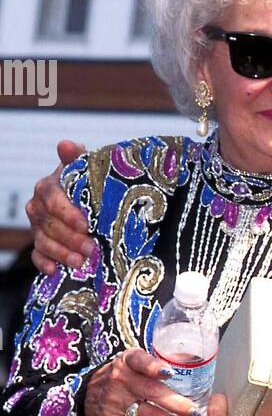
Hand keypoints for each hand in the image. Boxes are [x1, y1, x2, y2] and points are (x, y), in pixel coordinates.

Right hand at [26, 140, 92, 275]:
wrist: (88, 200)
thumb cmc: (88, 183)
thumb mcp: (87, 169)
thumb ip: (77, 157)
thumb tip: (64, 144)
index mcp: (48, 186)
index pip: (52, 200)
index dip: (68, 213)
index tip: (86, 225)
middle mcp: (38, 206)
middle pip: (48, 224)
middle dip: (70, 238)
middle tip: (90, 248)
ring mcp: (37, 226)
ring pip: (43, 241)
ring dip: (61, 253)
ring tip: (81, 261)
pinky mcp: (40, 243)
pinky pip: (36, 255)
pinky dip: (44, 263)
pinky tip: (55, 271)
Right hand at [84, 349, 198, 415]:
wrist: (88, 393)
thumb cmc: (122, 374)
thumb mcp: (132, 360)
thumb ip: (153, 363)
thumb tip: (189, 364)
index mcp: (127, 361)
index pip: (139, 361)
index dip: (153, 367)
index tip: (170, 373)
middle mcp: (120, 380)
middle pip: (150, 392)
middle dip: (175, 404)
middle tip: (195, 412)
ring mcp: (116, 402)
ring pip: (146, 414)